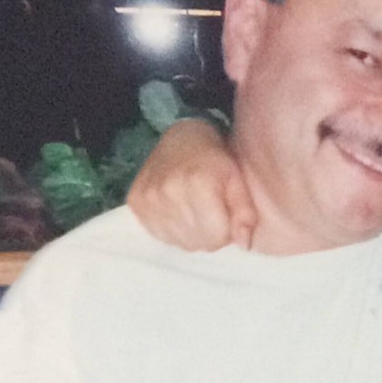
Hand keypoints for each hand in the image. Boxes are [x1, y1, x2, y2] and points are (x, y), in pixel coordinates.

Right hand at [127, 120, 256, 250]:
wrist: (181, 137)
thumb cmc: (215, 159)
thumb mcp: (238, 180)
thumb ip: (245, 213)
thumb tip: (243, 245)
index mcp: (198, 184)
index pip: (217, 237)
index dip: (227, 230)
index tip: (226, 213)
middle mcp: (168, 193)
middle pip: (199, 243)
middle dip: (211, 233)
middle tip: (212, 211)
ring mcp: (149, 200)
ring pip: (181, 244)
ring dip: (193, 233)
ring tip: (195, 209)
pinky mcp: (136, 204)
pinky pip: (161, 237)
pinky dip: (174, 230)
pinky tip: (179, 210)